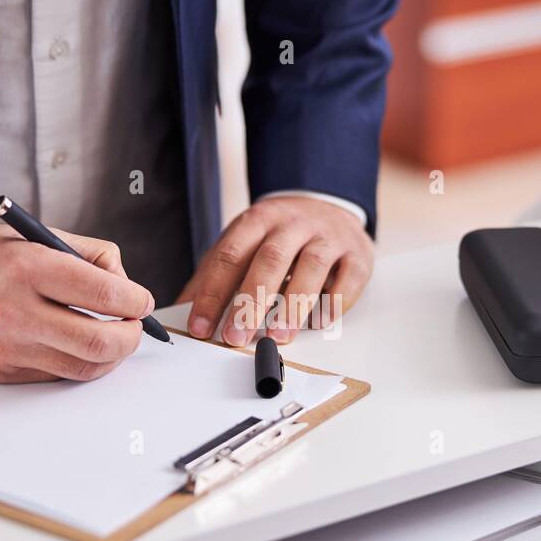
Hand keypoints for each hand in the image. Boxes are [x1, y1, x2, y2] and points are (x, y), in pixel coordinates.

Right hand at [0, 224, 154, 381]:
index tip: (140, 299)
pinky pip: (54, 376)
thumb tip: (124, 280)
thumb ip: (82, 252)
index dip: (136, 300)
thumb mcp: (26, 234)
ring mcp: (7, 348)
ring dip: (109, 356)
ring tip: (110, 338)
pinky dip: (74, 364)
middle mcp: (18, 311)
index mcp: (28, 267)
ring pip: (83, 368)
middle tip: (133, 326)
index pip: (106, 294)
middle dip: (131, 337)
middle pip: (101, 342)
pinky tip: (73, 346)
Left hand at [177, 195, 373, 345]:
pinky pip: (348, 279)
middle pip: (270, 260)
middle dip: (251, 301)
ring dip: (293, 306)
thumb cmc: (280, 234)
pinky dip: (335, 303)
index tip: (201, 326)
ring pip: (311, 268)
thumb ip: (215, 274)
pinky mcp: (357, 254)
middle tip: (236, 336)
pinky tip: (319, 323)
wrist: (328, 204)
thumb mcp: (244, 242)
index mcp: (258, 219)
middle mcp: (294, 224)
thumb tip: (184, 310)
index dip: (213, 293)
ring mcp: (328, 237)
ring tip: (278, 336)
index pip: (230, 256)